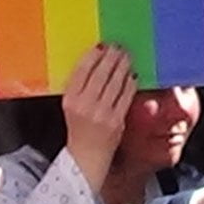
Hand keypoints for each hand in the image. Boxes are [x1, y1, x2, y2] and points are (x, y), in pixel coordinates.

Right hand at [61, 44, 134, 188]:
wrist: (86, 157)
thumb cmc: (78, 129)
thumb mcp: (71, 106)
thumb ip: (80, 88)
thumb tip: (95, 64)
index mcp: (70, 99)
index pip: (81, 71)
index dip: (93, 56)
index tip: (100, 46)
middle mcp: (85, 105)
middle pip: (100, 74)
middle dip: (111, 57)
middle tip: (118, 46)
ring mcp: (102, 113)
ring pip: (114, 83)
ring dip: (122, 66)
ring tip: (126, 56)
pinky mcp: (117, 120)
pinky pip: (125, 96)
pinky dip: (130, 83)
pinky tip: (133, 75)